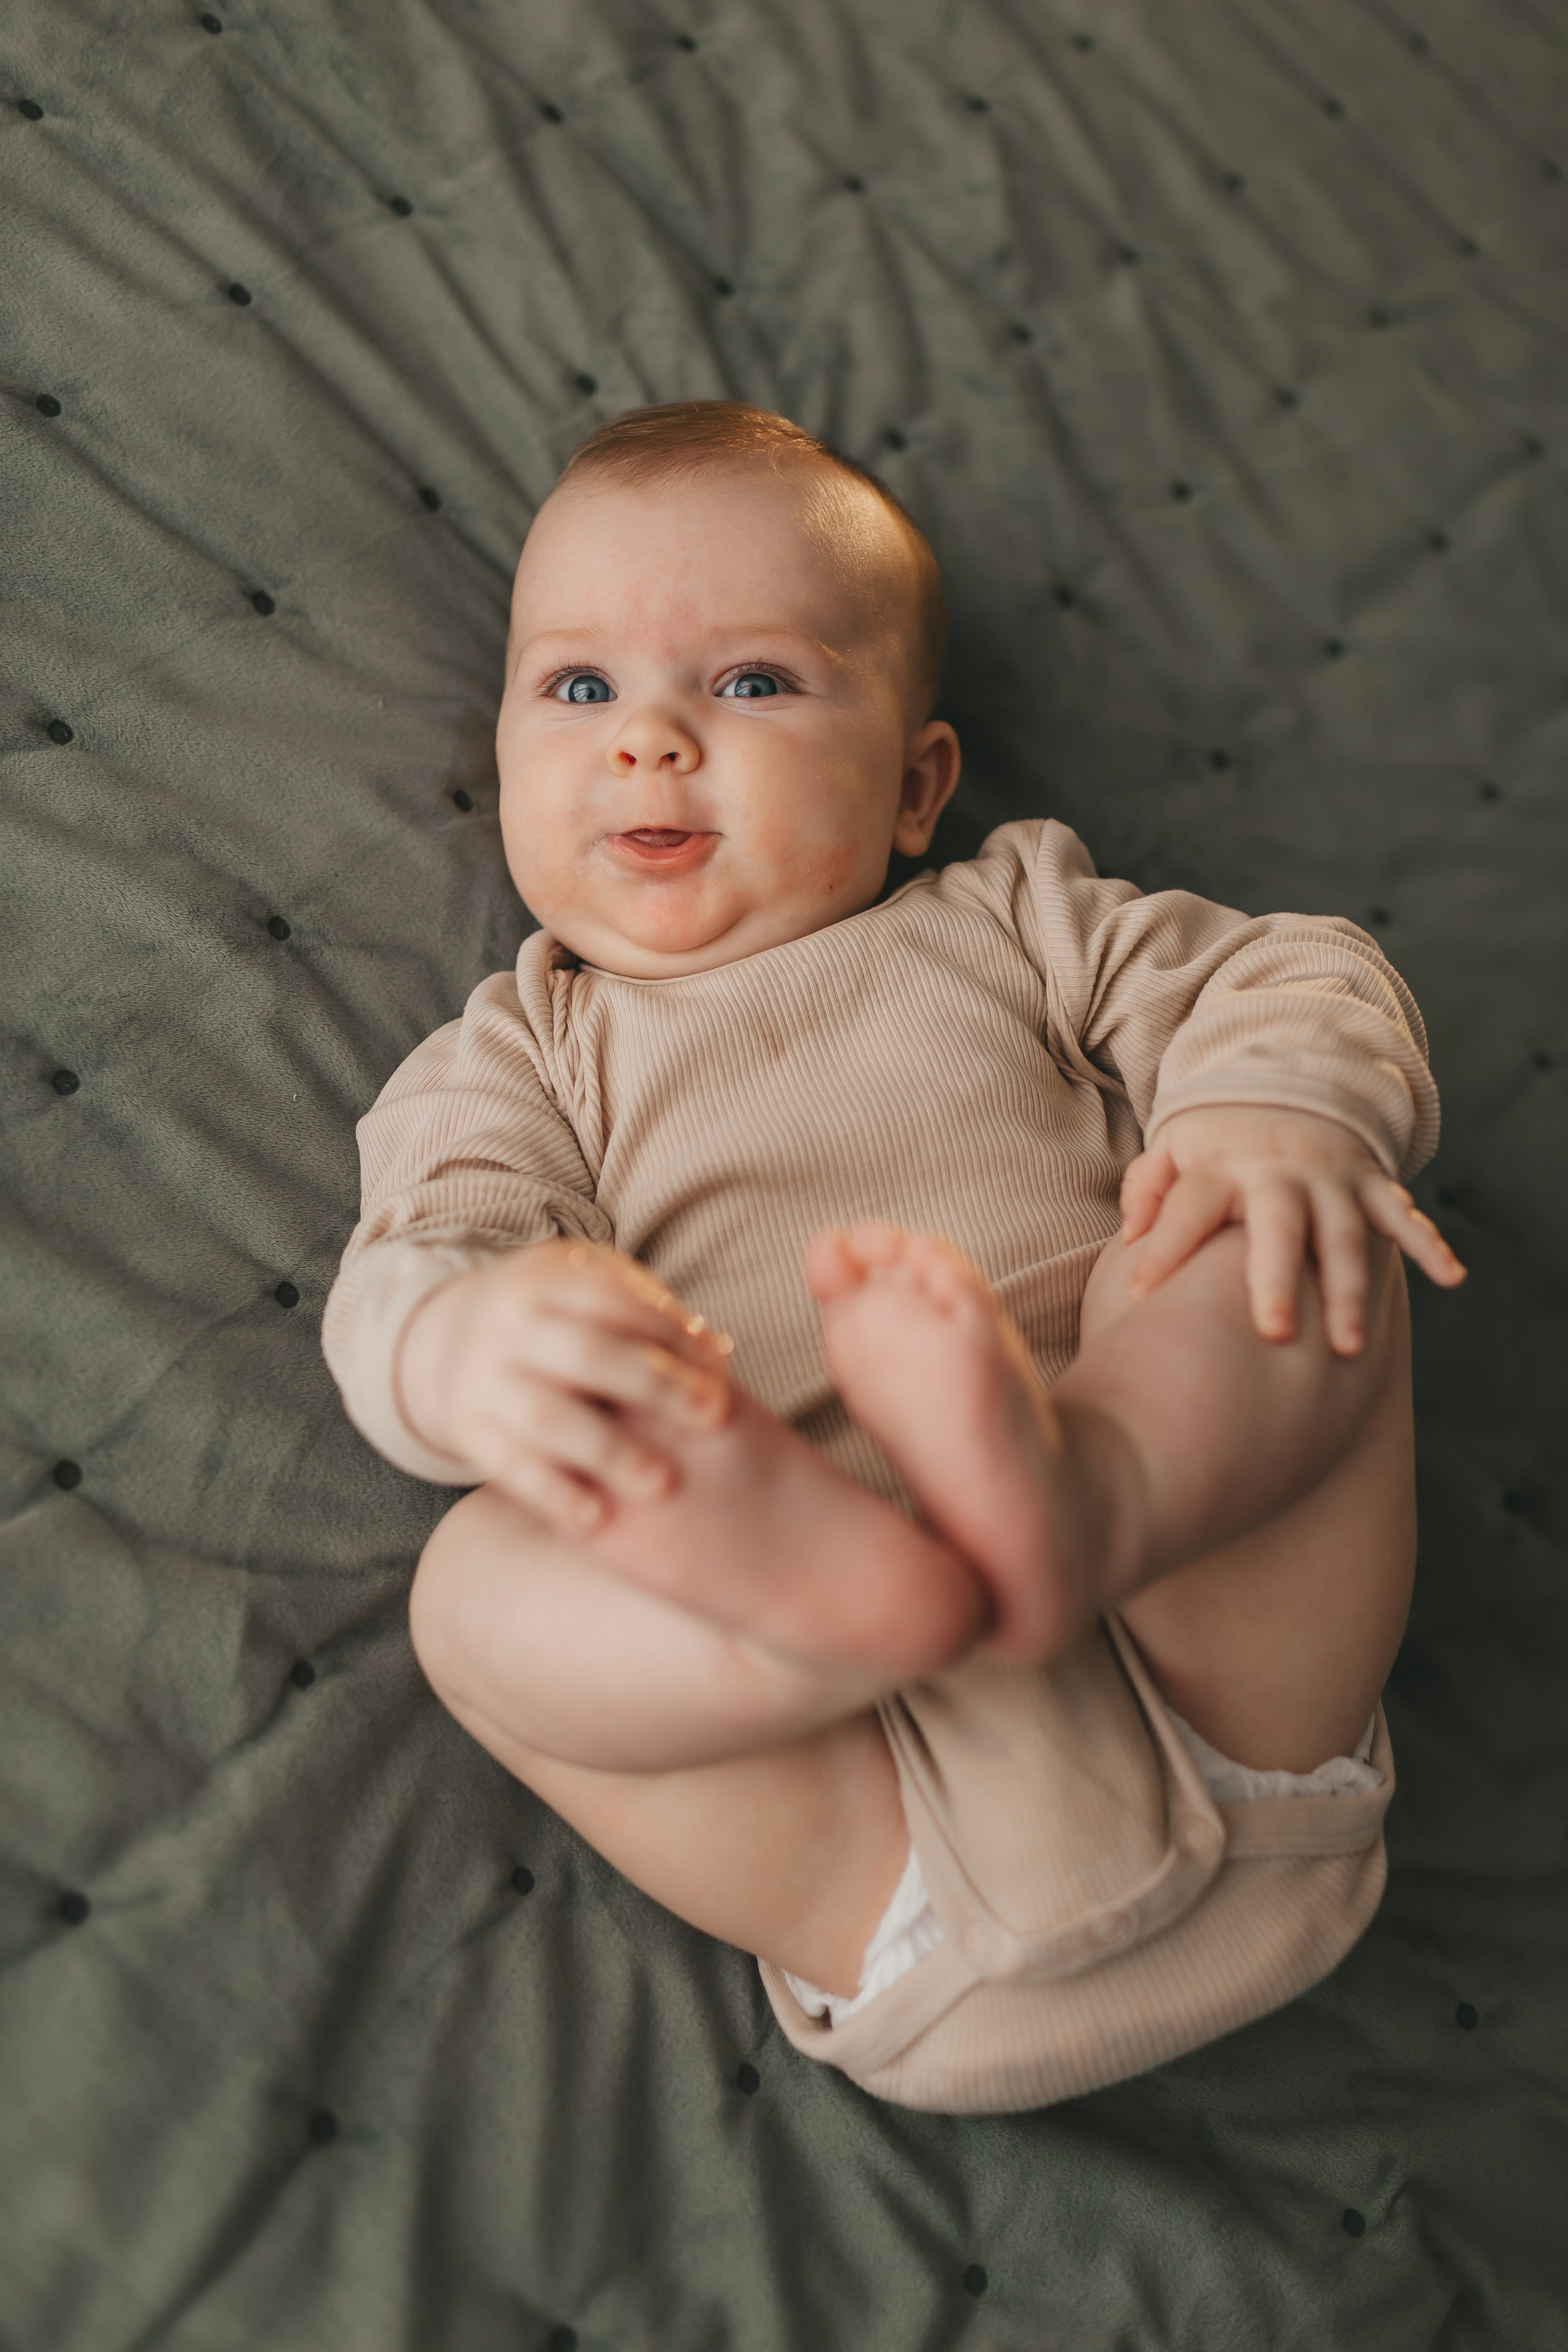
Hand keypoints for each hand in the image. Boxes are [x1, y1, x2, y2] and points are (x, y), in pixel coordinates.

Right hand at [398, 1239, 733, 1532]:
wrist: (454, 1340)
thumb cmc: (560, 1319)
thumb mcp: (592, 1293)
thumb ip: (651, 1318)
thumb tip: (716, 1356)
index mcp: (544, 1278)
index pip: (612, 1300)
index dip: (669, 1331)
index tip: (719, 1367)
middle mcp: (505, 1324)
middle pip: (586, 1354)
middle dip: (655, 1386)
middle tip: (713, 1418)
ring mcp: (480, 1377)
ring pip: (546, 1416)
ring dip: (607, 1451)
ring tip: (661, 1484)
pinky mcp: (466, 1429)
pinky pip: (509, 1466)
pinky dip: (552, 1495)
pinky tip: (597, 1520)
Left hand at [1119, 1105, 1465, 1354]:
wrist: (1286, 1084)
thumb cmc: (1218, 1140)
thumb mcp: (1172, 1147)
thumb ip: (1147, 1187)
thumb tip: (1130, 1234)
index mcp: (1222, 1168)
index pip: (1188, 1209)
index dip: (1164, 1249)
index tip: (1139, 1297)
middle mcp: (1279, 1175)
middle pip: (1279, 1228)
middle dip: (1278, 1280)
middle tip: (1275, 1334)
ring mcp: (1330, 1179)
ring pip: (1344, 1237)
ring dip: (1350, 1290)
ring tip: (1347, 1346)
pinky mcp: (1368, 1182)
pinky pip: (1403, 1214)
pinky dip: (1430, 1244)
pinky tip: (1453, 1278)